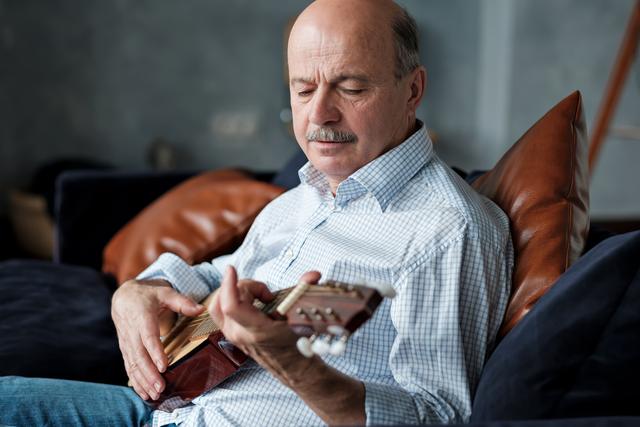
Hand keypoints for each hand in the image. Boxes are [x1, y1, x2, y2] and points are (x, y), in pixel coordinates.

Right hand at [111, 279, 204, 399]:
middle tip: (161, 388)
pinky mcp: (126, 350)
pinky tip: (144, 394)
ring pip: (133, 365)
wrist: (123, 298)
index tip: (164, 366)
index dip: (155, 352)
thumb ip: (183, 302)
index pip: (148, 337)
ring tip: (155, 395)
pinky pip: (129, 368)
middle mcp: (132, 332)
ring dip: (143, 381)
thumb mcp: (165, 293)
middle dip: (149, 374)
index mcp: (142, 317)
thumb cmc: (148, 295)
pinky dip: (136, 382)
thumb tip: (201, 309)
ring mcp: (127, 343)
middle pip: (139, 356)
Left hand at [209, 267, 364, 424]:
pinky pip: (220, 310)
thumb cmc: (299, 345)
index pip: (232, 306)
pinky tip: (251, 301)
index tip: (232, 268)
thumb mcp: (302, 318)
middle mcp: (240, 334)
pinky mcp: (230, 334)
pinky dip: (232, 298)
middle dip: (246, 286)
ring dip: (238, 292)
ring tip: (260, 298)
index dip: (229, 284)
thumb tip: (314, 274)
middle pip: (227, 298)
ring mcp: (232, 335)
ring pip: (219, 302)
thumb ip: (304, 292)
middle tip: (267, 294)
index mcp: (257, 331)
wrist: (294, 368)